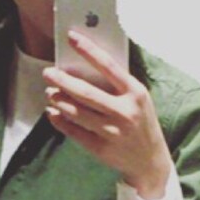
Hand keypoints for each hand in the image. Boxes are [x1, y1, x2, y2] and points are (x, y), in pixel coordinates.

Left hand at [43, 29, 174, 199]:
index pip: (108, 66)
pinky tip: (53, 114)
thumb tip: (84, 69)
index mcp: (135, 93)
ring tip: (51, 93)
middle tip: (48, 74)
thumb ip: (117, 85)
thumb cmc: (141, 124)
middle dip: (63, 81)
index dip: (88, 50)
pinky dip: (61, 122)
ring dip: (59, 101)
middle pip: (86, 93)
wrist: (151, 162)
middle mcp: (124, 112)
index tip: (71, 37)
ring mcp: (113, 132)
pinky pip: (75, 133)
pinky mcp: (102, 149)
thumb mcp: (138, 99)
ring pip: (78, 113)